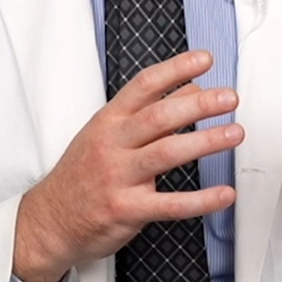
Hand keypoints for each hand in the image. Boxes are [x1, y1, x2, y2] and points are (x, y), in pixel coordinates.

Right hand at [12, 49, 242, 281]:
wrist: (47, 221)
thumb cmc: (81, 174)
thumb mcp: (108, 133)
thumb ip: (149, 111)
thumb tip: (192, 89)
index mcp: (109, 120)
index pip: (144, 85)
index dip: (176, 69)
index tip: (205, 60)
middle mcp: (113, 144)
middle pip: (159, 116)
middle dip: (199, 104)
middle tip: (229, 97)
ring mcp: (118, 177)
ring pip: (167, 153)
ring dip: (205, 142)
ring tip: (234, 133)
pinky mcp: (126, 210)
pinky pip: (169, 205)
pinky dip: (201, 200)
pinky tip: (224, 194)